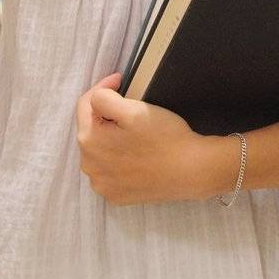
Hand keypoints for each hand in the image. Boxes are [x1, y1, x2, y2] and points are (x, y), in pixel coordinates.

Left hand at [74, 73, 231, 205]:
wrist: (192, 171)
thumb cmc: (164, 138)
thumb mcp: (133, 109)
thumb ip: (104, 99)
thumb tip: (98, 96)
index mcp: (89, 142)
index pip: (86, 105)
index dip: (104, 88)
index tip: (121, 81)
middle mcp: (90, 168)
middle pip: (91, 129)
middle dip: (106, 115)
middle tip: (130, 107)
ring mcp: (103, 185)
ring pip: (100, 151)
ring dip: (111, 138)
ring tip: (134, 131)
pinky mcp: (117, 196)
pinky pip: (110, 171)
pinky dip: (118, 159)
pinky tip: (136, 154)